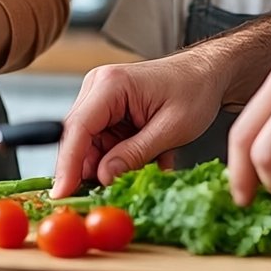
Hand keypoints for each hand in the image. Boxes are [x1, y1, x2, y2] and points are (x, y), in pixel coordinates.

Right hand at [51, 55, 226, 196]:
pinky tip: (148, 160)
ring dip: (112, 166)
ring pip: (91, 145)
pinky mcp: (109, 111)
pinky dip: (121, 159)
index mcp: (111, 84)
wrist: (207, 73)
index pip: (78, 128)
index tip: (62, 193)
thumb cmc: (195, 89)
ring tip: (145, 170)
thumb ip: (135, 153)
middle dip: (90, 170)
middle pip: (78, 138)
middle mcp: (98, 88)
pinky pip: (104, 144)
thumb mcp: (171, 128)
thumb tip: (104, 177)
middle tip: (108, 196)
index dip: (67, 164)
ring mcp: (101, 99)